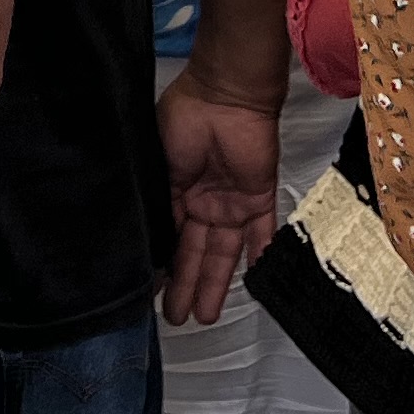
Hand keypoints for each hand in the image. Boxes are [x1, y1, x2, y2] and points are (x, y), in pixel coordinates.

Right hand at [156, 65, 284, 326]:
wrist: (226, 94)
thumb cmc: (185, 119)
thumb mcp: (161, 163)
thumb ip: (162, 200)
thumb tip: (151, 239)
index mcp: (177, 190)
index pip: (170, 237)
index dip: (163, 266)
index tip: (151, 294)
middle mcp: (204, 202)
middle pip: (195, 252)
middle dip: (186, 285)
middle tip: (177, 319)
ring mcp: (232, 202)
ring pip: (223, 252)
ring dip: (215, 283)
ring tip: (205, 317)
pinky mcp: (259, 198)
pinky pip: (262, 232)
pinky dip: (260, 255)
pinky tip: (254, 284)